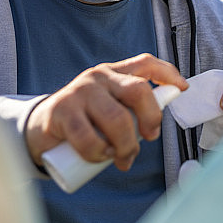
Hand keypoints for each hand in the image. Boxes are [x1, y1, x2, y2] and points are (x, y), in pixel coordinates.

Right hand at [26, 53, 187, 170]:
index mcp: (114, 74)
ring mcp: (80, 91)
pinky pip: (88, 136)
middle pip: (139, 91)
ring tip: (122, 158)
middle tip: (148, 139)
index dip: (167, 73)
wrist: (38, 130)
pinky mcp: (61, 110)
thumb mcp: (108, 111)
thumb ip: (129, 114)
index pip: (145, 63)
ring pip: (117, 117)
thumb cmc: (83, 123)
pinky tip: (101, 156)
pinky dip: (99, 152)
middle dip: (151, 118)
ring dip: (127, 145)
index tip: (183, 88)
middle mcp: (98, 77)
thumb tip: (152, 130)